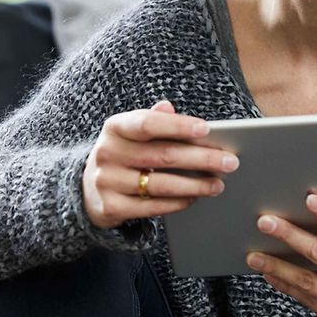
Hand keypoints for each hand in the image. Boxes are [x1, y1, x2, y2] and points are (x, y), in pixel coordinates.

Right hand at [82, 99, 240, 229]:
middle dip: (201, 159)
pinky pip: (152, 206)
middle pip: (162, 156)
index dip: (177, 126)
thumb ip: (152, 121)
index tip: (206, 129)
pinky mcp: (111, 207)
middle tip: (229, 161)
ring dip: (195, 185)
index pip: (147, 123)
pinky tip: (195, 198)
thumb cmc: (122, 155)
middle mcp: (107, 153)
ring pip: (160, 184)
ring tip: (218, 184)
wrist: (87, 189)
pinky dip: (177, 203)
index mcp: (115, 128)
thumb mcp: (131, 133)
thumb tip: (169, 108)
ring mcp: (107, 182)